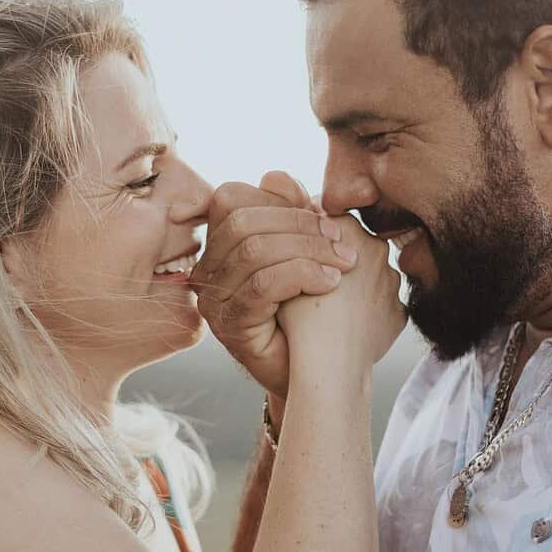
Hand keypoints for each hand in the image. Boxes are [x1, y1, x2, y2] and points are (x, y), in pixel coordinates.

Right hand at [191, 171, 358, 397]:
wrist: (317, 375)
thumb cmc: (312, 312)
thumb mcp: (304, 253)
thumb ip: (290, 214)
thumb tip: (278, 175)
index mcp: (220, 245)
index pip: (232, 198)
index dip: (282, 201)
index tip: (328, 220)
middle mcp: (208, 270)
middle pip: (243, 220)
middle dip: (301, 225)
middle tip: (343, 243)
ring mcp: (214, 300)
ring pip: (254, 250)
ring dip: (308, 250)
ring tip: (343, 264)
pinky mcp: (231, 326)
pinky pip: (262, 284)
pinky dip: (301, 275)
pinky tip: (329, 283)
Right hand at [276, 216, 405, 367]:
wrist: (328, 362)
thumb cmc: (297, 314)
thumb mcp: (284, 263)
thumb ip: (297, 234)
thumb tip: (290, 196)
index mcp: (347, 228)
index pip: (330, 222)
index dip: (311, 241)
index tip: (300, 261)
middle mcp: (375, 247)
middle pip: (354, 246)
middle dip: (337, 261)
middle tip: (318, 286)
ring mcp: (391, 280)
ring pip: (370, 277)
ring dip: (355, 288)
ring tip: (332, 311)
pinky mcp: (400, 310)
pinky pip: (381, 305)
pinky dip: (367, 313)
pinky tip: (347, 327)